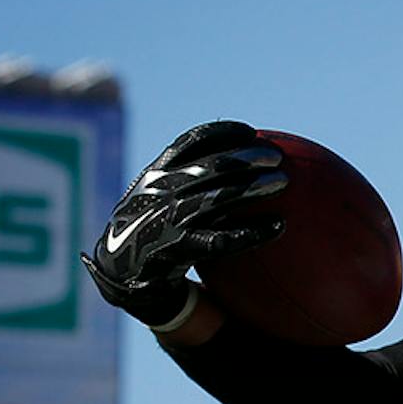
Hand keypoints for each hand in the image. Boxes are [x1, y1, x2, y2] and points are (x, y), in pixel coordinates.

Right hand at [81, 121, 285, 328]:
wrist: (120, 272)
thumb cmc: (152, 231)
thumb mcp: (160, 200)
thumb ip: (189, 184)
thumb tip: (240, 171)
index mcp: (157, 175)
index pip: (189, 144)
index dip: (220, 134)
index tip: (250, 132)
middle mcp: (162, 192)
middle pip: (208, 167)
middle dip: (244, 158)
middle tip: (275, 157)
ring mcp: (168, 219)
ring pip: (216, 198)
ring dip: (252, 188)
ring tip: (282, 182)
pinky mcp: (177, 248)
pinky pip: (222, 239)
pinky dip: (252, 231)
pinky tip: (279, 226)